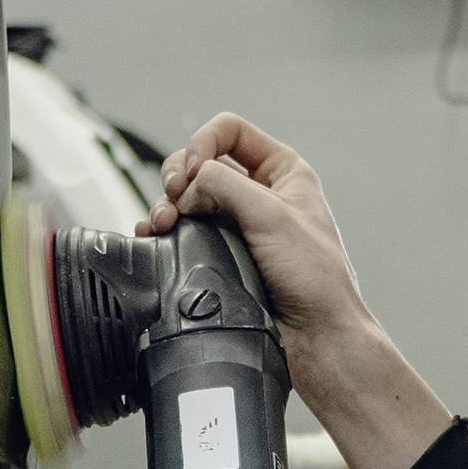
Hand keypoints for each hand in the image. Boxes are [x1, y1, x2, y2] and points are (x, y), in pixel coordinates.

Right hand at [141, 112, 454, 468]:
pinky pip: (185, 229)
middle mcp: (259, 193)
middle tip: (173, 200)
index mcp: (283, 172)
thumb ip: (224, 185)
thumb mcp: (271, 216)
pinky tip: (153, 235)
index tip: (192, 173)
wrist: (314, 338)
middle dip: (178, 176)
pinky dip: (164, 228)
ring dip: (167, 204)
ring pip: (188, 196)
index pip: (229, 131)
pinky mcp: (222, 253)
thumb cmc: (313, 279)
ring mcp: (238, 224)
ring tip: (160, 223)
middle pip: (201, 161)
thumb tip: (188, 185)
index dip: (203, 143)